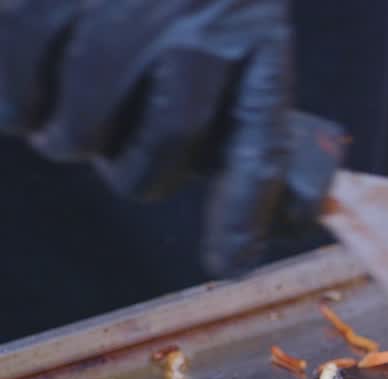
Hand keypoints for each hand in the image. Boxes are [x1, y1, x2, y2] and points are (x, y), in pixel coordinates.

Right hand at [0, 0, 304, 274]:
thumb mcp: (231, 28)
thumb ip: (245, 121)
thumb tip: (280, 220)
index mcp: (252, 38)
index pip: (257, 147)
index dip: (244, 213)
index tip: (228, 264)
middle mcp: (191, 24)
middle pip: (153, 161)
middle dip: (131, 169)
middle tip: (122, 141)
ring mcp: (109, 10)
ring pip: (74, 140)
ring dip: (68, 134)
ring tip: (77, 95)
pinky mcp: (30, 5)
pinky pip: (13, 106)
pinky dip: (17, 103)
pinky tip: (35, 65)